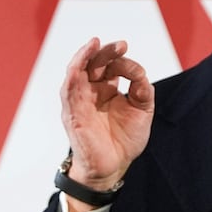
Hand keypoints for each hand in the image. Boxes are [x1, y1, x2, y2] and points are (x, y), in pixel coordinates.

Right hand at [59, 37, 153, 201]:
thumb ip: (142, 90)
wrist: (113, 167)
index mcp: (106, 88)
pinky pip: (68, 92)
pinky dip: (72, 77)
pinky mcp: (73, 114)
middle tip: (121, 45)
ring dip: (83, 57)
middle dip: (105, 51)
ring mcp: (79, 101)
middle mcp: (90, 91)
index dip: (121, 60)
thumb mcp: (142, 110)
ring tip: (94, 44)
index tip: (134, 64)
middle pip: (92, 63)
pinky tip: (78, 66)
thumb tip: (140, 75)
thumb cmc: (124, 139)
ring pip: (75, 72)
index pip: (109, 65)